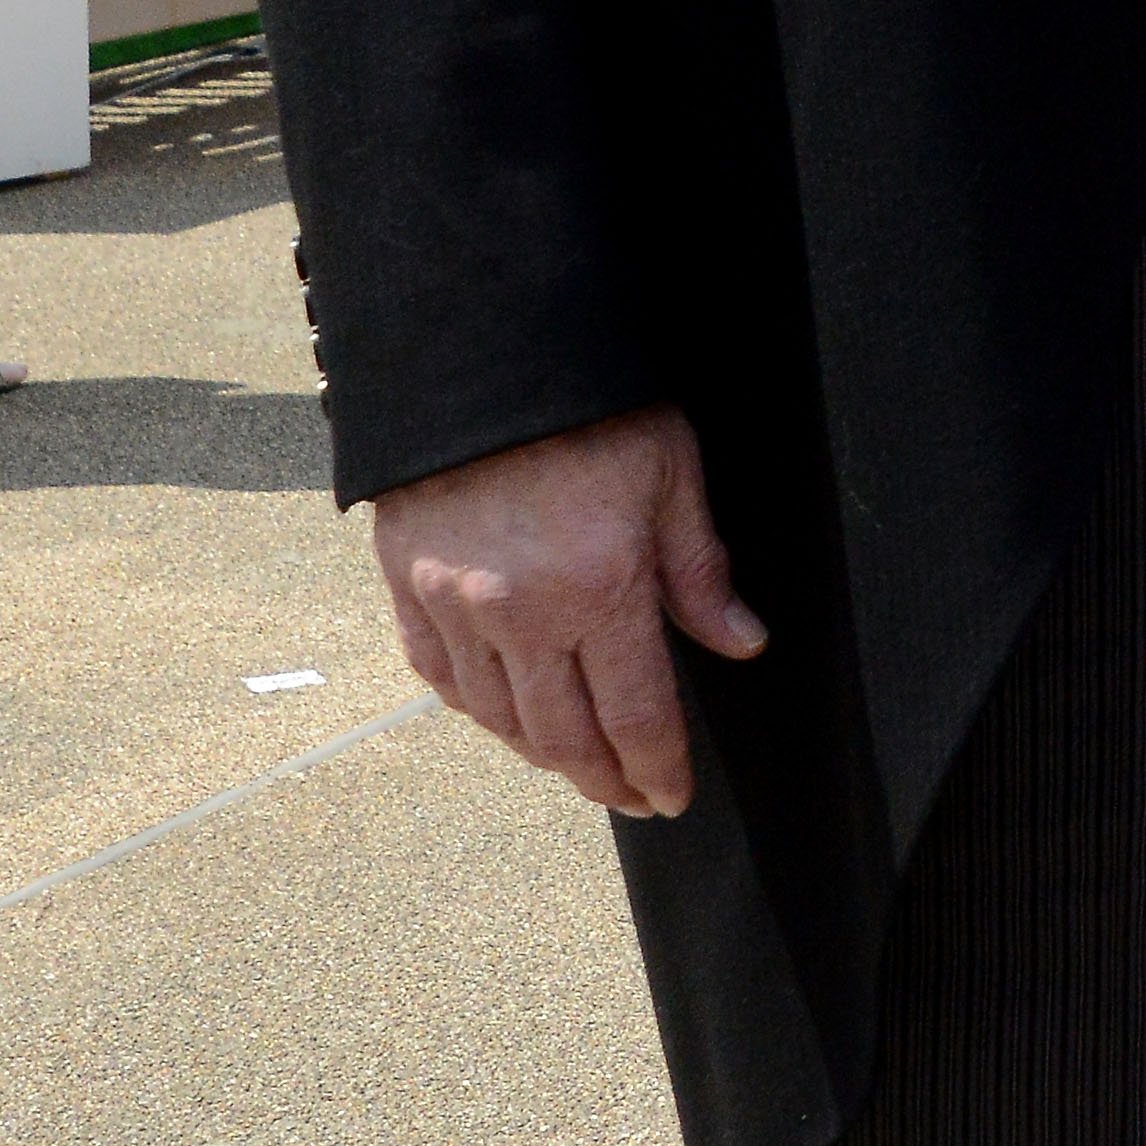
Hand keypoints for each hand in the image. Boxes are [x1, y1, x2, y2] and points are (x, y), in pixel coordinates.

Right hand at [370, 406, 765, 816]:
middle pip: (564, 739)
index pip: (637, 718)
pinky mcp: (405, 583)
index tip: (672, 796)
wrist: (477, 348)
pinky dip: (475, 707)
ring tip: (575, 763)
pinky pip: (439, 676)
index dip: (658, 770)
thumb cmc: (588, 402)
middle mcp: (520, 615)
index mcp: (599, 590)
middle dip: (604, 780)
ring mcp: (453, 604)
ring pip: (498, 719)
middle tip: (631, 797)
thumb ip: (700, 569)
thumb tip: (741, 642)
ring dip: (541, 753)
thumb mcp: (671, 471)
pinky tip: (501, 713)